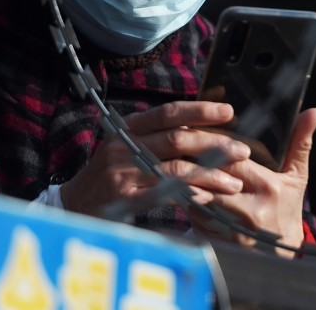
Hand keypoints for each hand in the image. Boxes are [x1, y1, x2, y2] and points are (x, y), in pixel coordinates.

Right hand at [59, 101, 252, 217]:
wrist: (72, 205)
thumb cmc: (107, 175)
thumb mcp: (126, 148)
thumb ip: (157, 138)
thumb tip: (197, 128)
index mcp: (128, 128)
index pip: (167, 112)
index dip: (199, 110)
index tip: (228, 111)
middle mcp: (125, 146)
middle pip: (177, 138)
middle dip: (214, 144)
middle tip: (243, 151)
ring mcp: (124, 172)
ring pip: (176, 167)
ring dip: (210, 174)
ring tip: (234, 181)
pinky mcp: (125, 198)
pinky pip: (165, 194)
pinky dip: (190, 195)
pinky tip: (209, 199)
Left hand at [186, 107, 315, 257]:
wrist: (280, 252)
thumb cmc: (286, 206)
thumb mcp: (296, 175)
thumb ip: (300, 142)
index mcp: (268, 187)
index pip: (232, 160)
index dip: (213, 144)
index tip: (198, 131)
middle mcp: (249, 210)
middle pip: (210, 177)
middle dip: (193, 161)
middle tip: (177, 144)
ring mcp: (230, 228)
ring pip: (196, 197)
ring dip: (184, 181)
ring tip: (175, 164)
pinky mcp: (215, 240)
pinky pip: (192, 216)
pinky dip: (185, 201)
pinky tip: (179, 189)